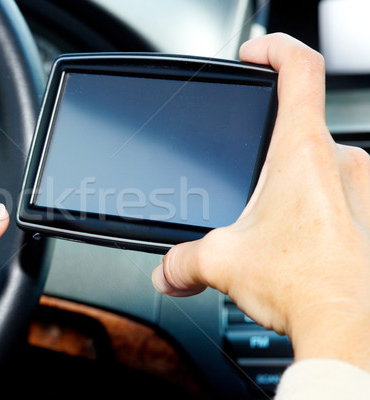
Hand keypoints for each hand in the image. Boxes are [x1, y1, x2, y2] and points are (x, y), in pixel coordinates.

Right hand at [152, 33, 369, 370]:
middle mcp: (340, 162)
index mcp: (301, 152)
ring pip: (321, 165)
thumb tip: (166, 270)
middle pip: (303, 123)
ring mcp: (363, 189)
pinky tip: (296, 240)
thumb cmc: (302, 283)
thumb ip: (183, 260)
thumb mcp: (222, 262)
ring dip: (293, 184)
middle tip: (249, 179)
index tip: (254, 55)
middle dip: (269, 149)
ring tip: (272, 221)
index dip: (275, 49)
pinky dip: (315, 208)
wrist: (349, 325)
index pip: (300, 69)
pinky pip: (341, 195)